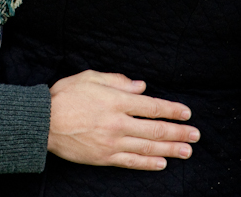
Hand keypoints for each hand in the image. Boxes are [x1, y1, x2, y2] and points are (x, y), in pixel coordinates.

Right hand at [48, 70, 198, 170]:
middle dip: (178, 132)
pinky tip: (162, 164)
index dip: (171, 110)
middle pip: (155, 129)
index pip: (151, 106)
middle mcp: (118, 123)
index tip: (186, 112)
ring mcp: (112, 142)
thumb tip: (141, 86)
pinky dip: (148, 164)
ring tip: (187, 151)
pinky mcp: (104, 157)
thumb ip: (117, 80)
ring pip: (148, 147)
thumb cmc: (65, 95)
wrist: (44, 122)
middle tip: (196, 135)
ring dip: (170, 150)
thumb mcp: (90, 77)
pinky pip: (131, 162)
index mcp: (116, 100)